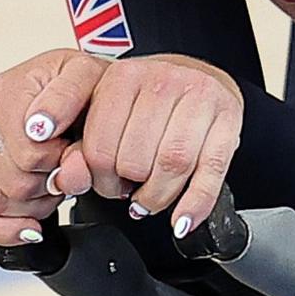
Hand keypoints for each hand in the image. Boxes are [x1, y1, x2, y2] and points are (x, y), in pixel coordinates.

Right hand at [0, 49, 108, 247]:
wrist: (71, 88)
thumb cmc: (78, 85)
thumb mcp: (87, 75)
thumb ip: (69, 97)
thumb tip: (40, 129)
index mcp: (0, 93)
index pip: (29, 155)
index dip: (60, 163)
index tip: (72, 150)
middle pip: (13, 184)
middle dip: (49, 185)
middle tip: (65, 168)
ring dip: (33, 205)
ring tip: (52, 181)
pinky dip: (6, 229)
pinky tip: (31, 225)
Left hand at [50, 53, 244, 239]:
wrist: (195, 74)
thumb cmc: (147, 101)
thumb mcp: (105, 109)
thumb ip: (81, 144)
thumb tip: (65, 181)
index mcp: (123, 77)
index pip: (100, 146)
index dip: (99, 179)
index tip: (103, 184)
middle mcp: (162, 80)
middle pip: (136, 158)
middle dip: (128, 188)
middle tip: (128, 190)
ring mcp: (200, 95)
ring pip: (173, 164)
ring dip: (158, 197)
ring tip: (150, 200)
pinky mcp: (229, 116)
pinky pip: (211, 169)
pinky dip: (196, 202)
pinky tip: (183, 220)